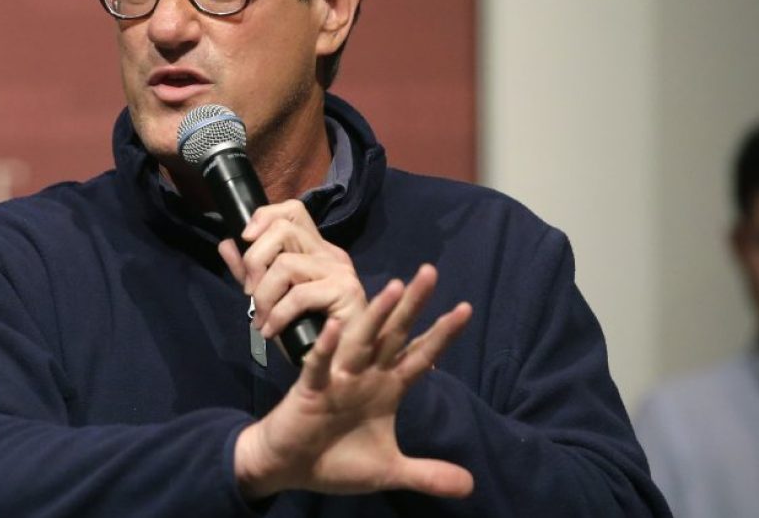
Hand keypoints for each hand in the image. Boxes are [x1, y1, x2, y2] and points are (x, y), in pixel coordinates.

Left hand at [218, 200, 367, 337]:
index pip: (292, 211)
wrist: (336, 368)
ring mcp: (340, 270)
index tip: (245, 240)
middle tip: (250, 294)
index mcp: (316, 250)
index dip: (264, 217)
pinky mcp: (346, 291)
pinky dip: (278, 315)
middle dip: (255, 260)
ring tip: (262, 320)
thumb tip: (226, 243)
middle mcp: (330, 254)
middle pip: (283, 229)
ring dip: (264, 296)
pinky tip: (271, 331)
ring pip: (286, 263)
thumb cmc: (305, 334)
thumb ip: (250, 273)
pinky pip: (299, 294)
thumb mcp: (270, 299)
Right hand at [233, 264, 473, 498]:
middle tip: (431, 271)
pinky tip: (335, 328)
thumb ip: (427, 474)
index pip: (419, 356)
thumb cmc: (335, 460)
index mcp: (386, 389)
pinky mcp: (310, 390)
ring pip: (361, 341)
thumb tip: (470, 486)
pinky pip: (318, 366)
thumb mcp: (388, 471)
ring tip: (394, 287)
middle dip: (413, 305)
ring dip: (376, 315)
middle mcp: (365, 376)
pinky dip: (326, 348)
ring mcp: (338, 380)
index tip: (465, 309)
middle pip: (394, 335)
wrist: (289, 468)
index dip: (441, 334)